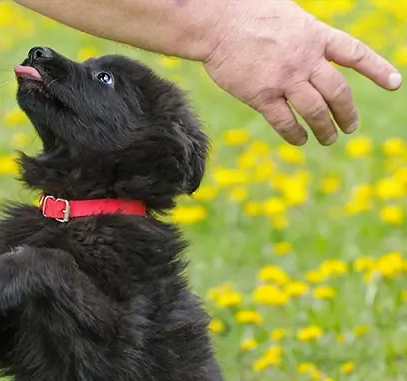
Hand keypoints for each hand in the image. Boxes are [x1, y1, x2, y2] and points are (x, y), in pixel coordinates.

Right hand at [203, 0, 401, 145]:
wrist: (219, 23)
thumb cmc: (249, 13)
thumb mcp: (290, 16)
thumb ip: (305, 38)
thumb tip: (310, 56)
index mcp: (316, 36)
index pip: (355, 54)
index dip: (377, 70)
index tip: (395, 83)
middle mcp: (305, 60)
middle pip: (337, 92)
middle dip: (347, 113)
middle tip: (351, 127)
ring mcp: (284, 79)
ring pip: (315, 111)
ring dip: (324, 129)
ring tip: (329, 139)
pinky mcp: (261, 96)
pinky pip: (285, 121)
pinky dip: (295, 133)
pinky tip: (300, 140)